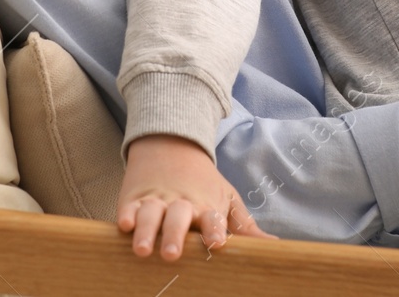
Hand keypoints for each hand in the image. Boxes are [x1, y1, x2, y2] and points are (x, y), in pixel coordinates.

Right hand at [117, 134, 273, 260]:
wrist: (170, 143)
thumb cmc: (203, 182)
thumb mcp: (226, 197)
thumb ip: (245, 226)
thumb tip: (274, 246)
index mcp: (206, 205)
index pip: (212, 218)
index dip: (214, 229)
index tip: (216, 242)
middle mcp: (181, 204)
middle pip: (178, 218)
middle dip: (175, 235)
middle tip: (173, 255)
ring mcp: (156, 200)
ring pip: (151, 215)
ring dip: (147, 231)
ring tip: (143, 250)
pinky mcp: (133, 199)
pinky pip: (128, 208)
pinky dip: (126, 215)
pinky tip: (123, 225)